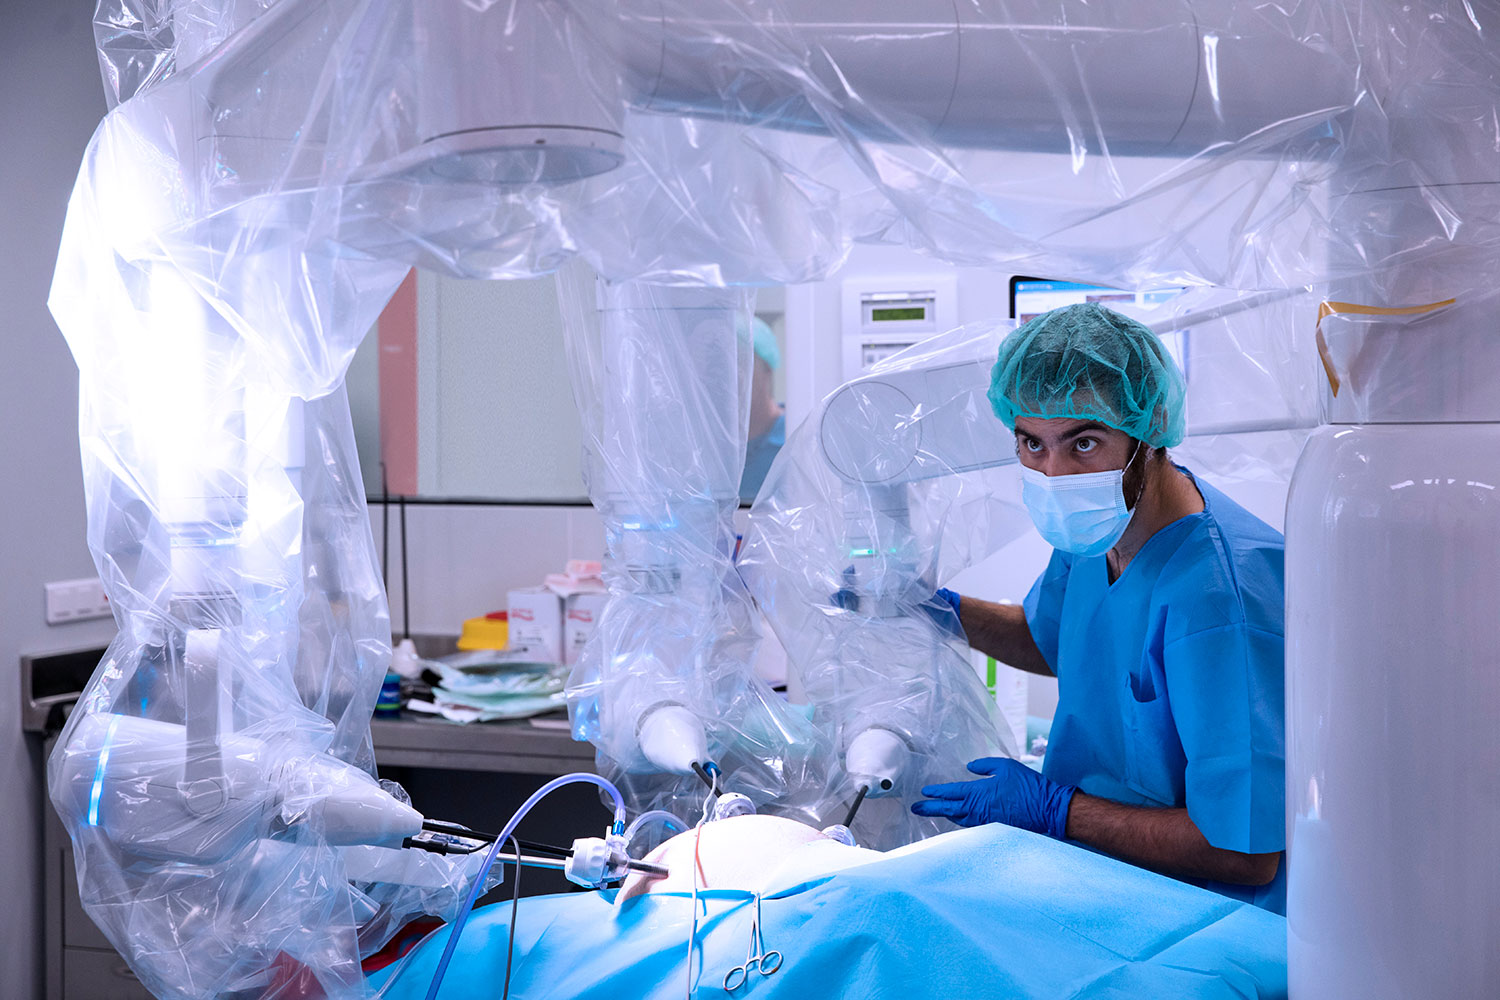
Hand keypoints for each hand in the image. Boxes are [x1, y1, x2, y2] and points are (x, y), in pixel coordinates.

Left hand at [911, 757, 1075, 838]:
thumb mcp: (1005, 766)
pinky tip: (959, 819)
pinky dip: (961, 821)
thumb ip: (984, 766)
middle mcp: (978, 810)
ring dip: (945, 815)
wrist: (1047, 809)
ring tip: (935, 812)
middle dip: (931, 809)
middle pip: (949, 810)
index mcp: (979, 793)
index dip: (936, 793)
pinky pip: (971, 825)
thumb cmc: (1028, 786)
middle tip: (916, 809)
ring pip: (959, 819)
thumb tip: (970, 768)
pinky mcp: (994, 828)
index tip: (924, 792)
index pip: (951, 793)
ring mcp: (986, 821)